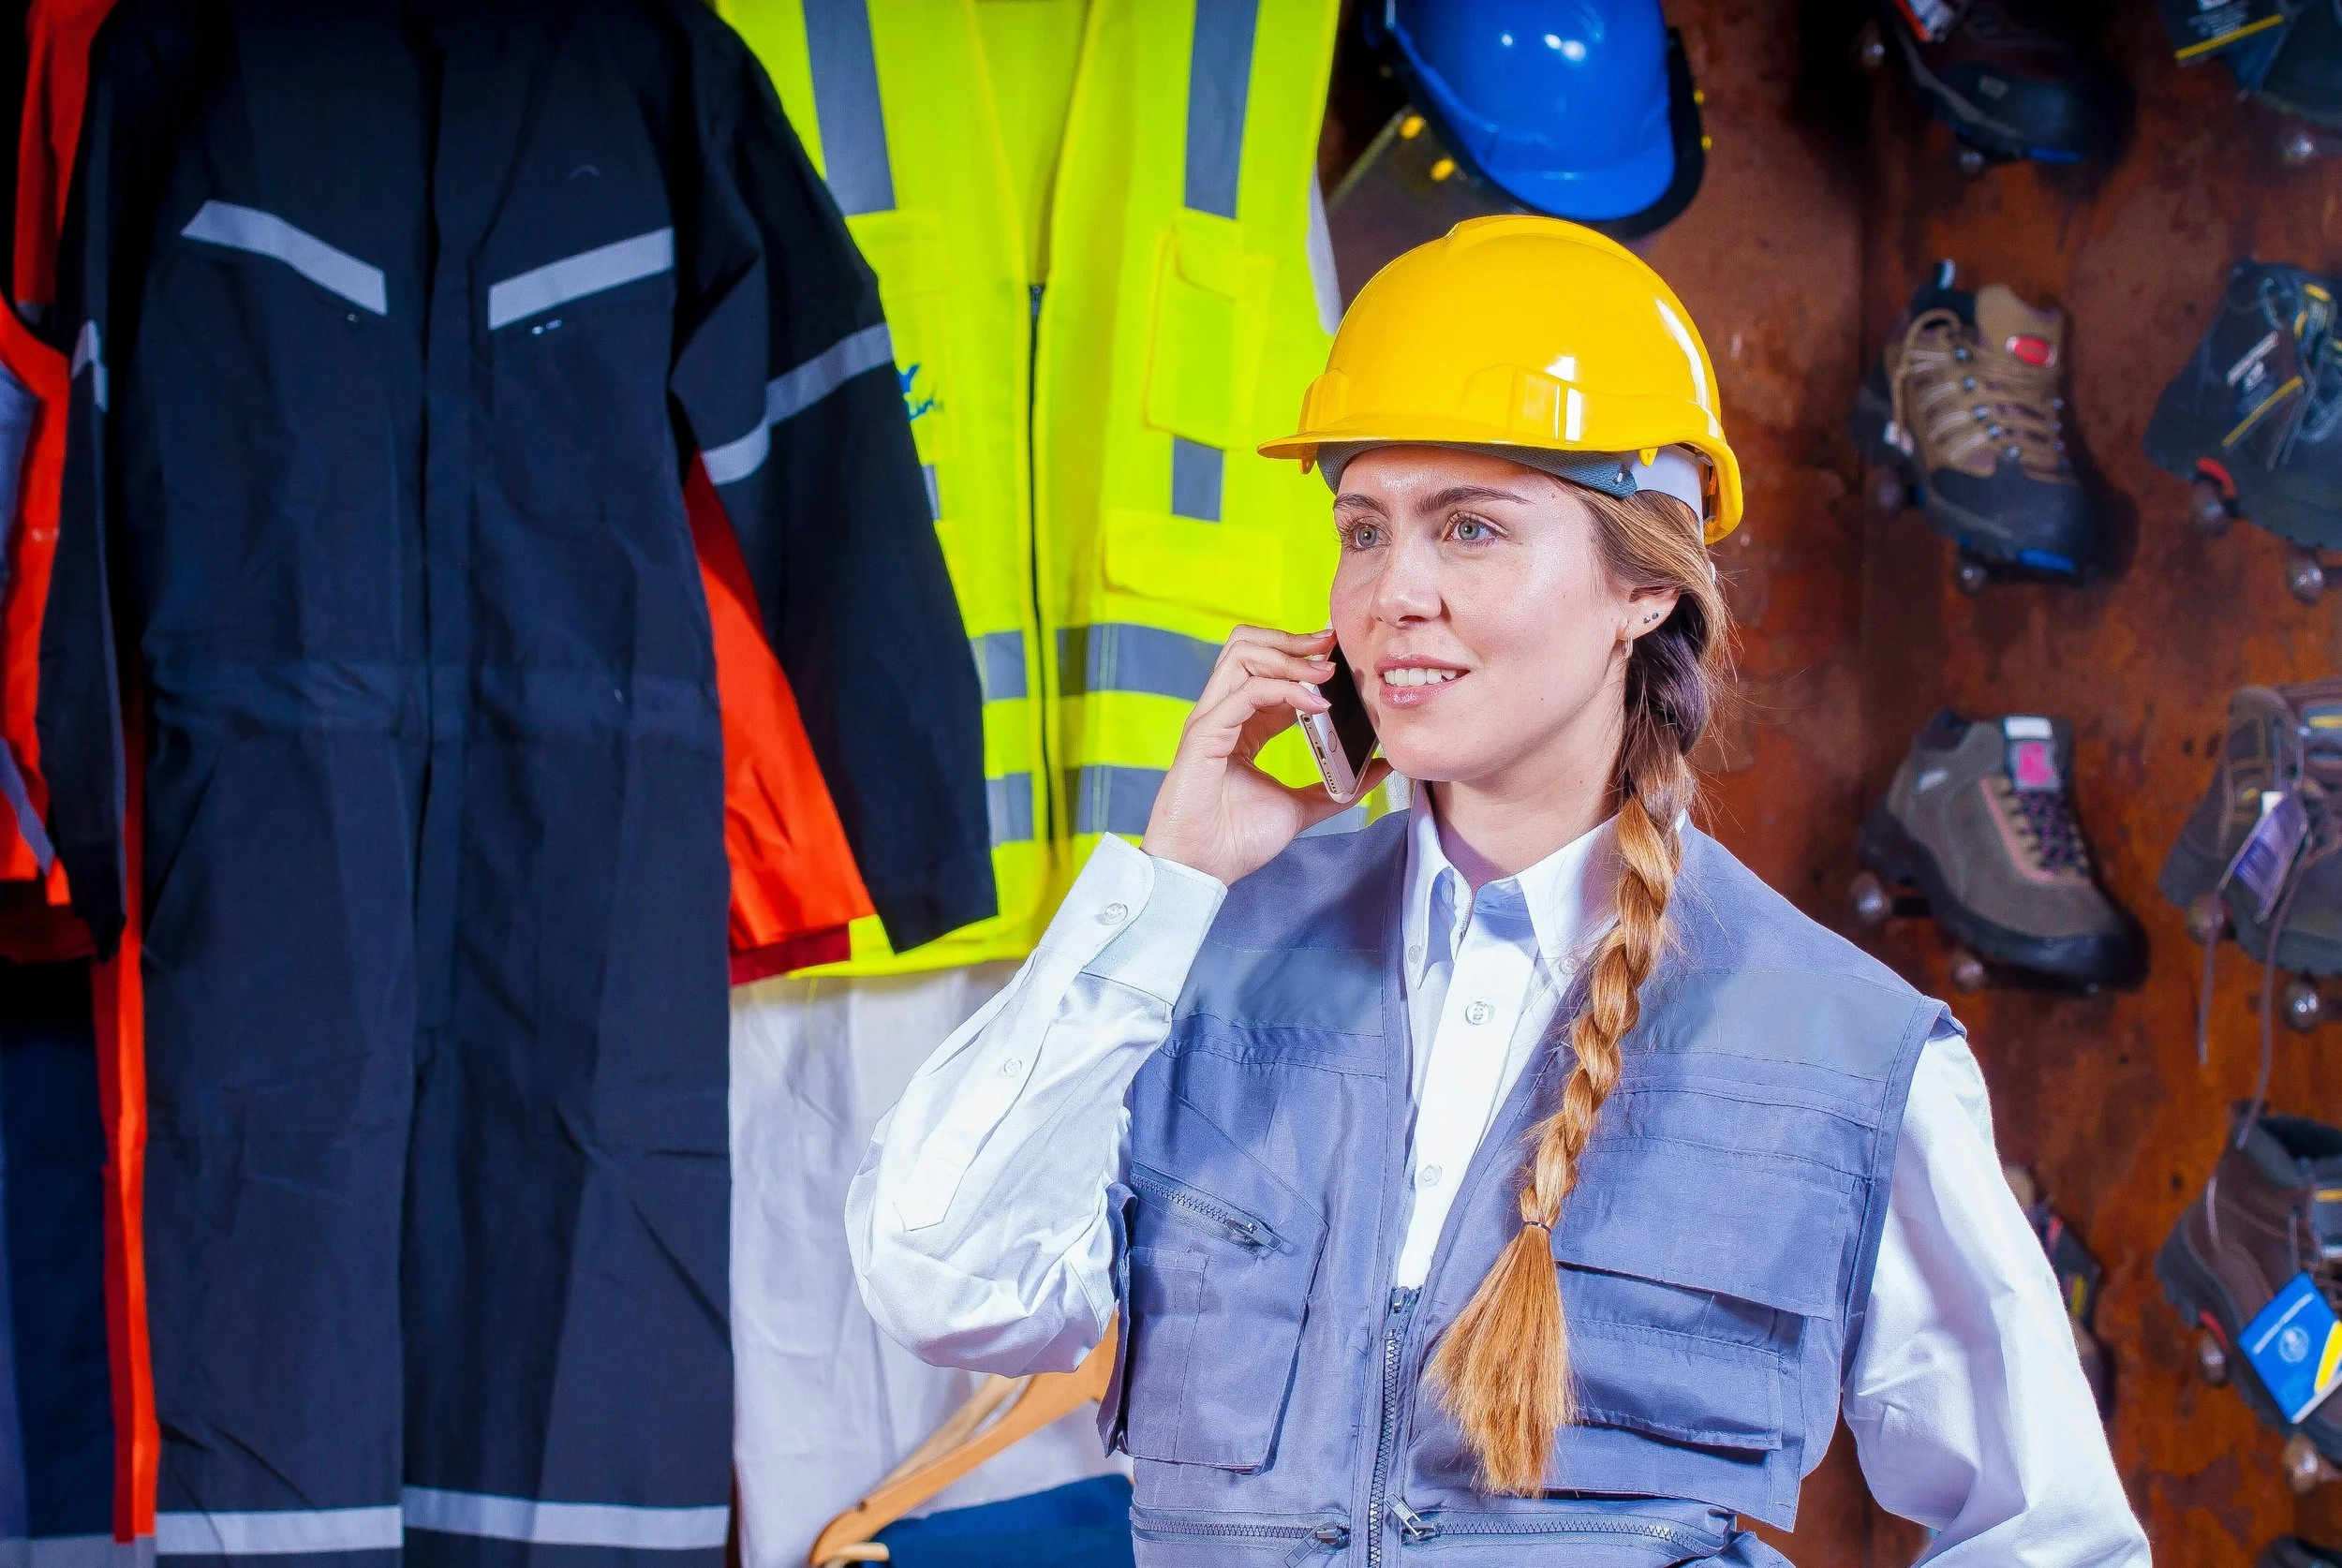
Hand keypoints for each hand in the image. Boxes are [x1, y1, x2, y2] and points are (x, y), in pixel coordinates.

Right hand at [1141, 626, 1390, 886]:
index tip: (1340, 654)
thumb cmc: (1236, 841)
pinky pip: (1246, 691)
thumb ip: (1337, 787)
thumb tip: (1379, 769)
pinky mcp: (1204, 734)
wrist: (1203, 870)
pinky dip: (1285, 689)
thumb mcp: (1301, 807)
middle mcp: (1223, 714)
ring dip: (1288, 655)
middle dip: (1293, 639)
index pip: (1267, 669)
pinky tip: (1315, 705)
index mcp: (1241, 726)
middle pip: (1248, 645)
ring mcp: (1211, 720)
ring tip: (1325, 672)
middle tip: (1332, 646)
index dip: (1302, 655)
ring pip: (1242, 654)